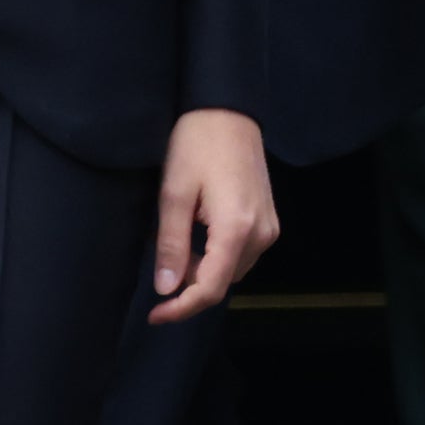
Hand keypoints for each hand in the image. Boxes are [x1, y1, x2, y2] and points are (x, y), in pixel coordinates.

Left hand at [151, 107, 277, 323]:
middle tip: (161, 268)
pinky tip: (199, 234)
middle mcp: (261, 234)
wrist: (228, 110)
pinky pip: (242, 253)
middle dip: (190, 285)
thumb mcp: (173, 194)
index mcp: (236, 228)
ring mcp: (269, 227)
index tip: (155, 314)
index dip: (181, 308)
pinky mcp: (269, 219)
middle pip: (223, 282)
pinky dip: (218, 255)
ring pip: (233, 270)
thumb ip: (171, 246)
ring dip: (205, 270)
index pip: (211, 288)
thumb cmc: (197, 144)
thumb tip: (166, 288)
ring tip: (180, 242)